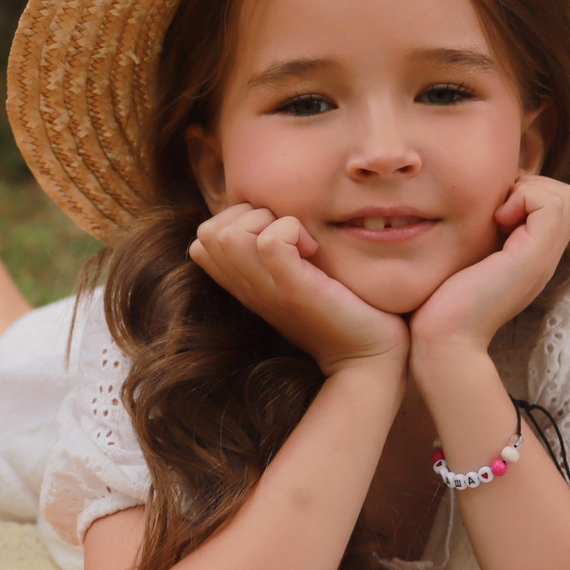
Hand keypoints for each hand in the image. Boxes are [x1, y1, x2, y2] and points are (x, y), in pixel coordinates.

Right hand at [190, 205, 407, 374]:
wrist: (367, 357)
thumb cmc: (342, 311)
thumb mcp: (298, 278)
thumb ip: (279, 252)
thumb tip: (277, 212)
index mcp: (244, 285)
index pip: (202, 240)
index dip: (235, 220)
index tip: (276, 235)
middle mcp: (247, 288)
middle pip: (208, 232)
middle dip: (249, 215)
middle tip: (289, 236)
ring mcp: (266, 291)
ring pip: (229, 234)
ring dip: (269, 221)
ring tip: (303, 243)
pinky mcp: (294, 290)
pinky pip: (269, 242)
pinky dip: (291, 230)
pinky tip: (313, 249)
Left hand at [410, 175, 569, 352]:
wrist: (443, 339)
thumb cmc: (441, 300)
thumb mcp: (468, 255)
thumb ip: (484, 231)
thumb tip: (483, 201)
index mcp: (533, 255)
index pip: (558, 201)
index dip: (527, 190)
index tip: (493, 210)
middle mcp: (545, 257)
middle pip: (567, 195)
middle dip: (531, 186)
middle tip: (496, 210)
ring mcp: (544, 259)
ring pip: (565, 195)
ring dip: (528, 191)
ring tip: (497, 216)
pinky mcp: (533, 259)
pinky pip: (551, 204)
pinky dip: (524, 198)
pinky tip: (496, 221)